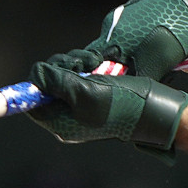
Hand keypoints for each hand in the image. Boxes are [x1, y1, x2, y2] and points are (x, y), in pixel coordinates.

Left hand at [27, 50, 187, 152]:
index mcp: (61, 124)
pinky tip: (99, 64)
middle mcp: (67, 118)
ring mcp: (80, 108)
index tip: (51, 68)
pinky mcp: (92, 98)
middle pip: (47, 86)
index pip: (33, 101)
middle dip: (61, 68)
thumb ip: (56, 82)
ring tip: (95, 63)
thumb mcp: (86, 91)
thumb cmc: (123, 104)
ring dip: (76, 64)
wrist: (155, 110)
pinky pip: (78, 78)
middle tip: (81, 64)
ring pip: (63, 77)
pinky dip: (86, 67)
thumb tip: (35, 74)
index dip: (38, 81)